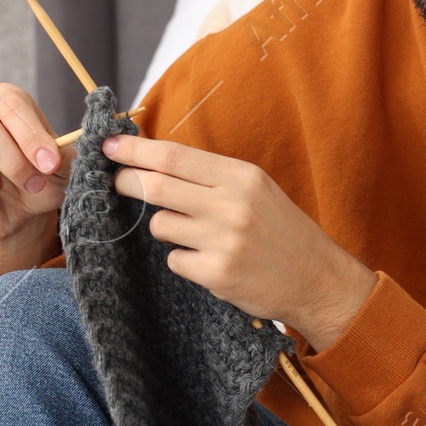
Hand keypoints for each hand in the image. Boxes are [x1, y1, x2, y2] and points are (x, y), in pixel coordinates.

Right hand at [0, 83, 68, 274]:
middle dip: (12, 161)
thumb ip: (74, 153)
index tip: (50, 164)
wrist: (22, 214)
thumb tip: (94, 140)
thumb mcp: (67, 169)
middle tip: (34, 184)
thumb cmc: (44, 181)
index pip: (12, 104)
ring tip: (0, 191)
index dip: (30, 135)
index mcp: (10, 104)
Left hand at [104, 134, 375, 350]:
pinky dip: (183, 259)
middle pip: (156, 186)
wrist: (317, 279)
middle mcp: (232, 205)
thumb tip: (155, 161)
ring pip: (160, 226)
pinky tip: (207, 261)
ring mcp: (224, 241)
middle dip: (126, 182)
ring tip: (190, 233)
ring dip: (163, 228)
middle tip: (115, 182)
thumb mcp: (256, 189)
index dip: (134, 150)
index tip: (109, 146)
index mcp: (241, 176)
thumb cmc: (281, 231)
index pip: (173, 156)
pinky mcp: (217, 274)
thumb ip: (211, 176)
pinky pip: (175, 260)